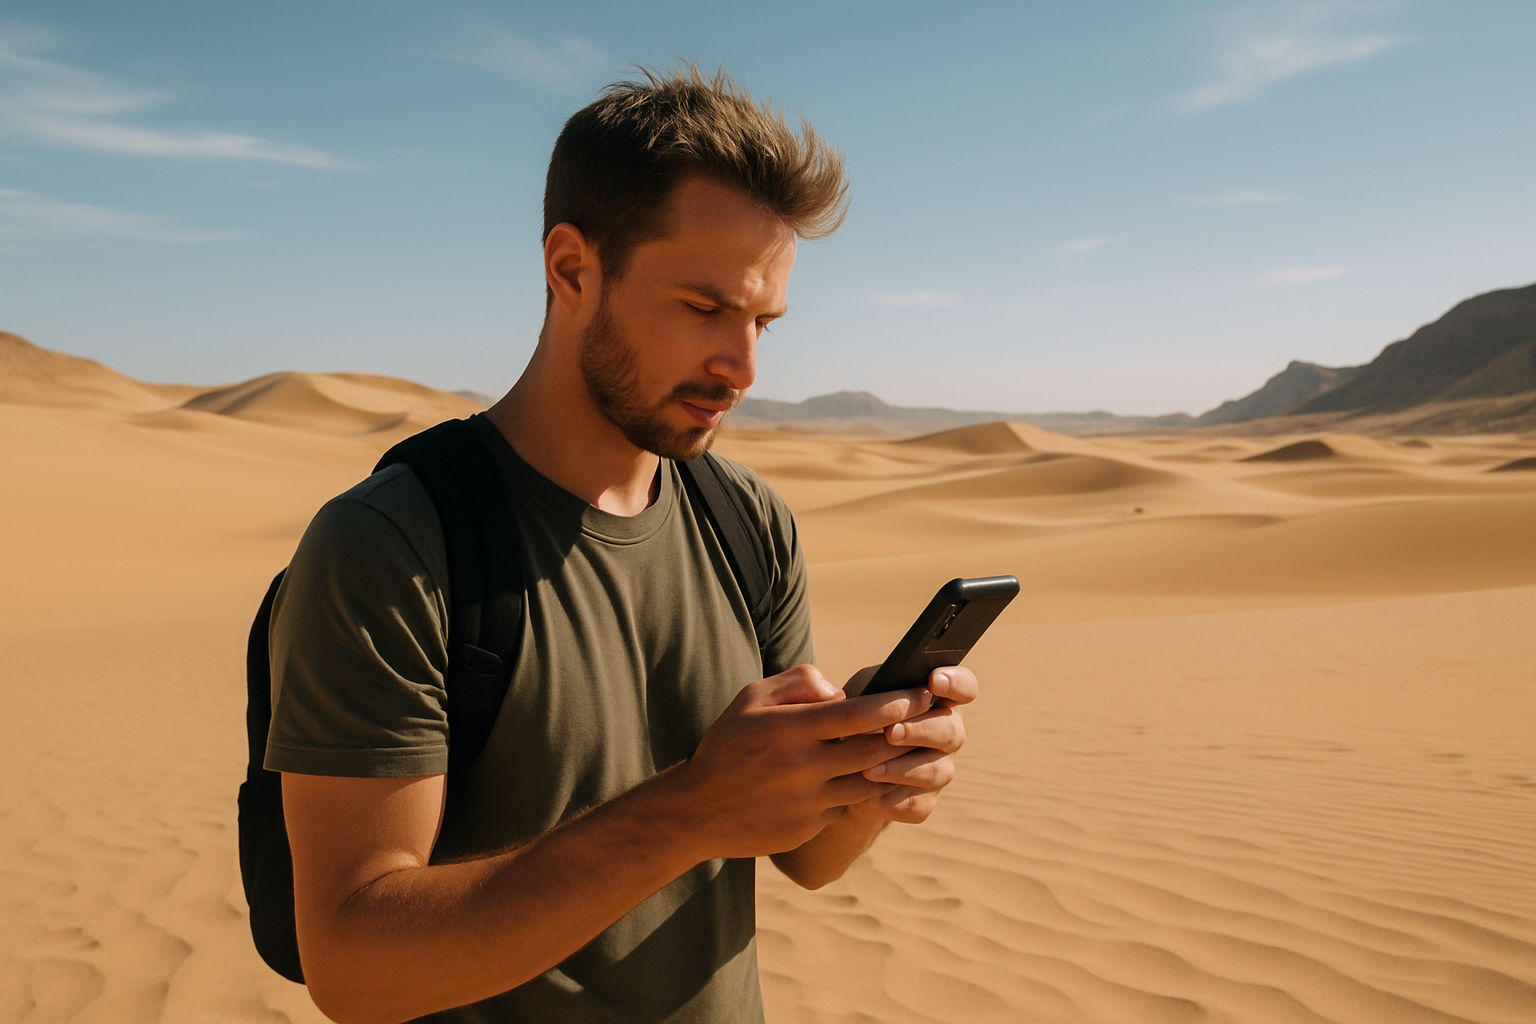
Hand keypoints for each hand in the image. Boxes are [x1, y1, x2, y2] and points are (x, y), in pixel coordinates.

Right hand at [677, 665, 932, 859]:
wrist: (698, 810)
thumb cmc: (729, 744)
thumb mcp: (752, 698)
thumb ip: (799, 683)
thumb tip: (841, 691)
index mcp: (791, 728)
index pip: (860, 713)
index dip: (899, 701)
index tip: (924, 692)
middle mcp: (803, 766)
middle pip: (876, 748)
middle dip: (909, 731)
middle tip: (933, 718)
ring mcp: (809, 801)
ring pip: (870, 781)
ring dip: (893, 765)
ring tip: (910, 748)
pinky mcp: (810, 826)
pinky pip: (848, 805)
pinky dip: (860, 790)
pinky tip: (868, 777)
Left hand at [844, 665, 976, 823]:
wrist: (838, 774)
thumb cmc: (851, 722)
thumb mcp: (854, 696)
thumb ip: (860, 688)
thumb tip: (847, 696)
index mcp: (935, 700)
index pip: (964, 686)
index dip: (955, 682)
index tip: (932, 680)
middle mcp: (946, 734)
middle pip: (952, 732)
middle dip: (920, 731)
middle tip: (890, 733)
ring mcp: (938, 769)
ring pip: (936, 772)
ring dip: (902, 769)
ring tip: (868, 770)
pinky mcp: (923, 802)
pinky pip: (917, 804)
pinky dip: (890, 800)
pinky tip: (866, 796)